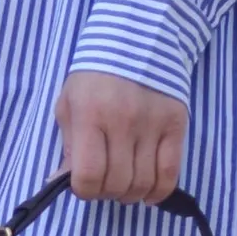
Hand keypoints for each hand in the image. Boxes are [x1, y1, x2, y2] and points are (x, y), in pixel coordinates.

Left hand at [55, 67, 187, 203]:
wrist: (137, 41)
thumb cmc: (94, 76)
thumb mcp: (69, 104)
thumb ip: (67, 145)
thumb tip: (60, 181)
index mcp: (90, 116)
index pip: (89, 175)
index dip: (84, 190)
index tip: (84, 184)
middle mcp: (123, 122)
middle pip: (117, 183)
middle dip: (107, 193)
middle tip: (105, 182)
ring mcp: (152, 125)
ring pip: (143, 183)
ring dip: (131, 194)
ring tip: (125, 184)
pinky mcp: (176, 125)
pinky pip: (170, 173)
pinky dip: (158, 191)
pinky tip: (148, 191)